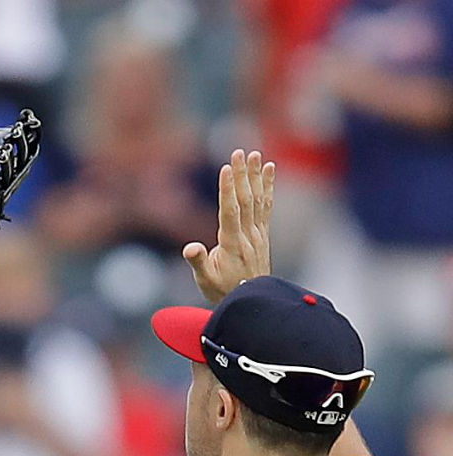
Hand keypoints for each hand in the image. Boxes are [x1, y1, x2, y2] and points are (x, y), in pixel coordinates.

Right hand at [182, 150, 273, 303]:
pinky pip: (266, 205)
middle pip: (245, 199)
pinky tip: (269, 168)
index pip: (230, 211)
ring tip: (254, 154)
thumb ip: (198, 262)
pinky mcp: (262, 232)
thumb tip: (190, 248)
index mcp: (232, 243)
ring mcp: (258, 232)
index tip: (227, 168)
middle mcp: (248, 234)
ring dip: (256, 175)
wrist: (252, 299)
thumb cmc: (223, 290)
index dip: (228, 189)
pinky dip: (268, 185)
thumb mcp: (204, 280)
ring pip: (257, 199)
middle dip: (242, 174)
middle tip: (240, 151)